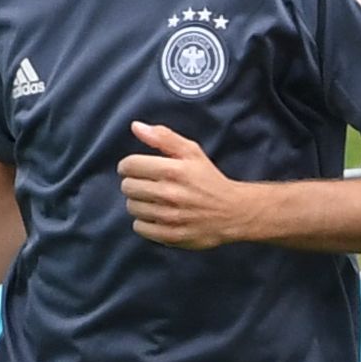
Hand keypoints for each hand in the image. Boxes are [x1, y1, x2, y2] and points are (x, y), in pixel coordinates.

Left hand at [119, 121, 255, 248]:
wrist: (233, 212)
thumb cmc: (209, 179)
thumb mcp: (192, 152)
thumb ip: (163, 138)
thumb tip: (135, 126)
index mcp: (174, 170)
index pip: (130, 165)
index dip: (129, 165)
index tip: (136, 168)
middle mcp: (169, 194)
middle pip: (127, 187)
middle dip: (135, 183)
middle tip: (149, 184)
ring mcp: (169, 217)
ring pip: (131, 207)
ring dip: (140, 203)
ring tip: (155, 200)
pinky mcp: (169, 236)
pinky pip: (139, 227)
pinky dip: (145, 222)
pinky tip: (158, 216)